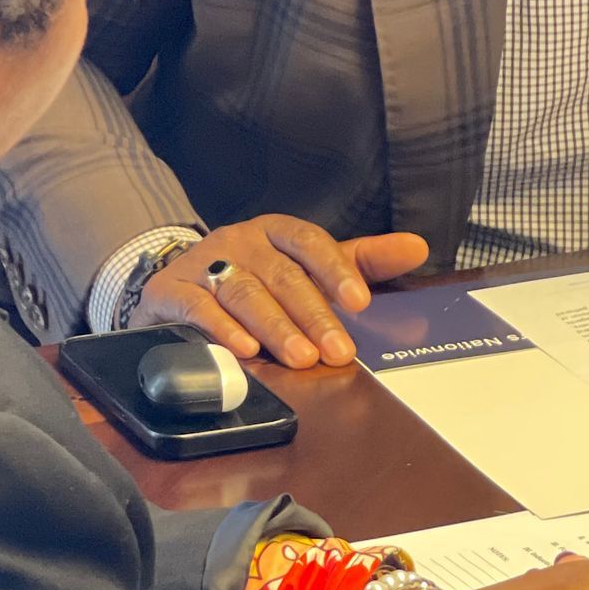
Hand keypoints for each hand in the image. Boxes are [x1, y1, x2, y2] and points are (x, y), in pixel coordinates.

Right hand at [135, 218, 428, 366]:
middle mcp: (240, 241)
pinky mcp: (171, 291)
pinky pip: (198, 307)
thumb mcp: (308, 266)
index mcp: (275, 231)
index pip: (309, 242)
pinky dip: (222, 329)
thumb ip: (360, 260)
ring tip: (300, 358)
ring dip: (274, 326)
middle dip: (312, 314)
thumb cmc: (256, 277)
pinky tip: (245, 350)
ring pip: (243, 291)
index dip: (335, 270)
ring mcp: (203, 264)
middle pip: (281, 274)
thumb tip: (417, 247)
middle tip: (338, 351)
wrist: (177, 284)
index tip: (360, 302)